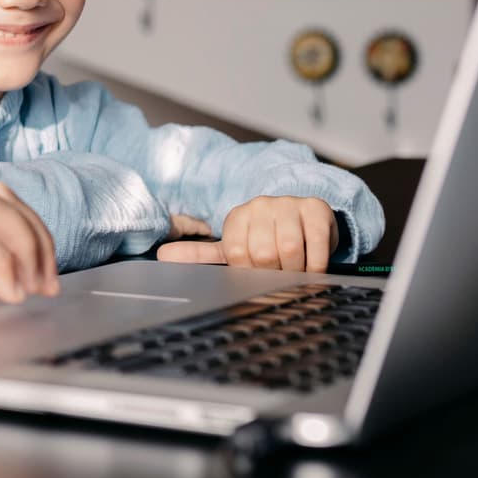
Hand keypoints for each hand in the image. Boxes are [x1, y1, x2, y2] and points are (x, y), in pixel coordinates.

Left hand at [157, 197, 337, 271]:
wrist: (305, 219)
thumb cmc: (267, 238)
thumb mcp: (234, 246)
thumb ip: (199, 254)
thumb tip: (161, 257)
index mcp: (236, 216)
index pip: (236, 254)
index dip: (249, 271)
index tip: (258, 272)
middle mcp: (260, 204)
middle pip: (262, 252)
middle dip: (274, 272)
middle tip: (281, 274)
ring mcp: (289, 204)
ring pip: (288, 249)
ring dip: (296, 269)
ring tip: (296, 270)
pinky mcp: (316, 209)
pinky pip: (316, 244)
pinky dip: (316, 263)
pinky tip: (313, 265)